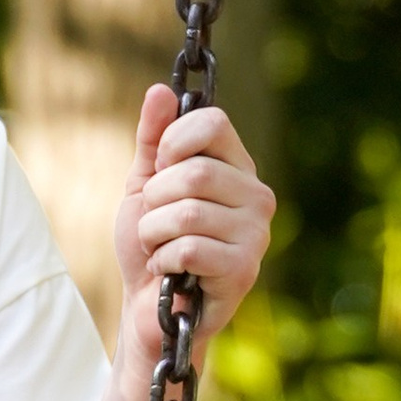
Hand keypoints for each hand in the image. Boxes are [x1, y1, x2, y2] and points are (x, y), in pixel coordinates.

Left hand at [111, 85, 275, 385]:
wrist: (149, 310)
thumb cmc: (151, 246)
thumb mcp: (143, 186)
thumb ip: (152, 140)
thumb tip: (161, 90)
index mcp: (237, 169)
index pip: (212, 122)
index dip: (172, 144)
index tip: (160, 171)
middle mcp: (257, 196)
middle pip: (195, 171)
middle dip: (155, 200)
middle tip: (155, 223)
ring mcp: (256, 234)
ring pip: (187, 212)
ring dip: (154, 233)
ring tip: (159, 248)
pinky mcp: (243, 270)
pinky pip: (189, 248)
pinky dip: (163, 260)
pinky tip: (170, 272)